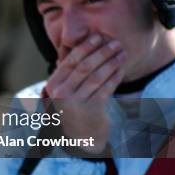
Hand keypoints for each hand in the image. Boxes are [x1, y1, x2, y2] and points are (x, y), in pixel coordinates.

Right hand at [44, 33, 125, 152]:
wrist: (79, 137)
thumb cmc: (73, 107)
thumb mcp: (63, 91)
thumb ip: (68, 73)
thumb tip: (82, 45)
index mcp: (52, 85)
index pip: (69, 61)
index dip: (84, 47)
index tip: (97, 36)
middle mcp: (61, 94)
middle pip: (83, 67)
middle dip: (101, 52)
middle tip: (115, 43)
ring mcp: (76, 104)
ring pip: (96, 77)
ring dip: (111, 63)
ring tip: (122, 53)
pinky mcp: (91, 111)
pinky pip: (105, 90)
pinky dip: (114, 78)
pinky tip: (121, 70)